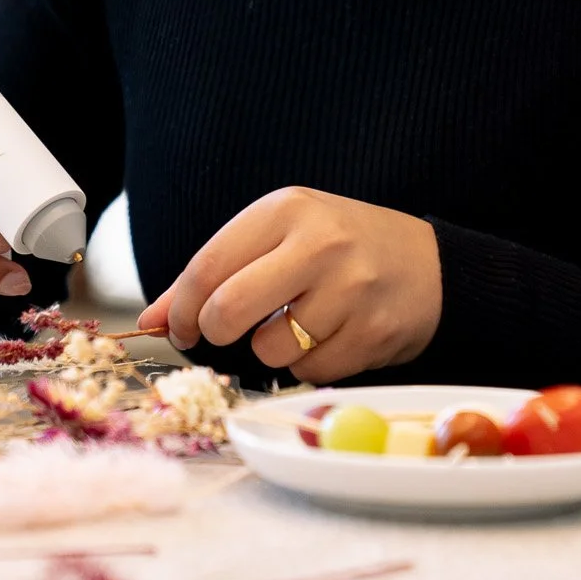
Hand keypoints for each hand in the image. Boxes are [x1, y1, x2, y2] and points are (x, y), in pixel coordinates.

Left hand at [137, 186, 441, 383]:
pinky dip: (309, 364)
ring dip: (271, 350)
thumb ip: (215, 274)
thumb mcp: (278, 239)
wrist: (430, 264)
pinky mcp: (373, 332)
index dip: (182, 308)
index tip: (177, 328)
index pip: (208, 265)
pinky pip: (312, 370)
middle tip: (222, 335)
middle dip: (215, 333)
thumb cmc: (338, 248)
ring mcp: (350, 289)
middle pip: (230, 309)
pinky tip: (330, 337)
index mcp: (286, 209)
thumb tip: (150, 320)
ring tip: (295, 326)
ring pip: (270, 349)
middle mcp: (319, 243)